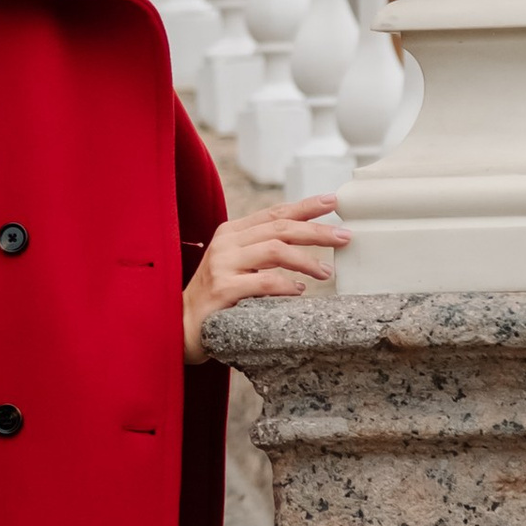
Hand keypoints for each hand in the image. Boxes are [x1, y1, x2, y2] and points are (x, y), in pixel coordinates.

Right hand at [183, 197, 348, 359]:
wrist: (181, 324)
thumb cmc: (217, 296)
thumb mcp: (237, 264)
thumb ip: (262, 250)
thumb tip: (305, 242)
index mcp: (231, 232)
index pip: (274, 213)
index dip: (305, 206)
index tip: (333, 201)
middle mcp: (226, 243)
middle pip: (279, 228)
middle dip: (316, 231)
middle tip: (344, 237)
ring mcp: (223, 265)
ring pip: (274, 250)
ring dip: (306, 260)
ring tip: (325, 272)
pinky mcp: (223, 289)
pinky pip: (263, 282)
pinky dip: (286, 285)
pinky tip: (298, 290)